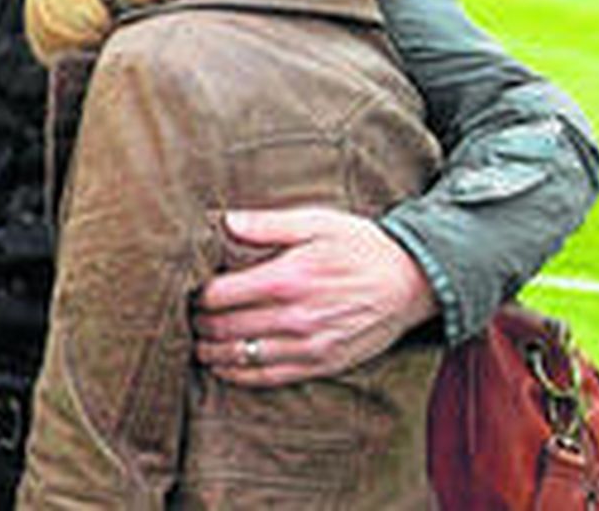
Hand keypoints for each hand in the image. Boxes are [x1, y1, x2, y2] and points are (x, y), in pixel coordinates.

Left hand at [191, 207, 438, 386]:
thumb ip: (267, 224)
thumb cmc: (361, 247)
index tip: (188, 289)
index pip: (219, 294)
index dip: (195, 294)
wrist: (412, 283)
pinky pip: (267, 377)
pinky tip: (222, 365)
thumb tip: (225, 221)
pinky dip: (237, 374)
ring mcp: (308, 345)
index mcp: (287, 278)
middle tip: (186, 316)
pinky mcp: (321, 364)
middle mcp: (294, 316)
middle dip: (197, 323)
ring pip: (240, 357)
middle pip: (223, 328)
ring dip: (210, 351)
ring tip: (197, 341)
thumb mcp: (317, 222)